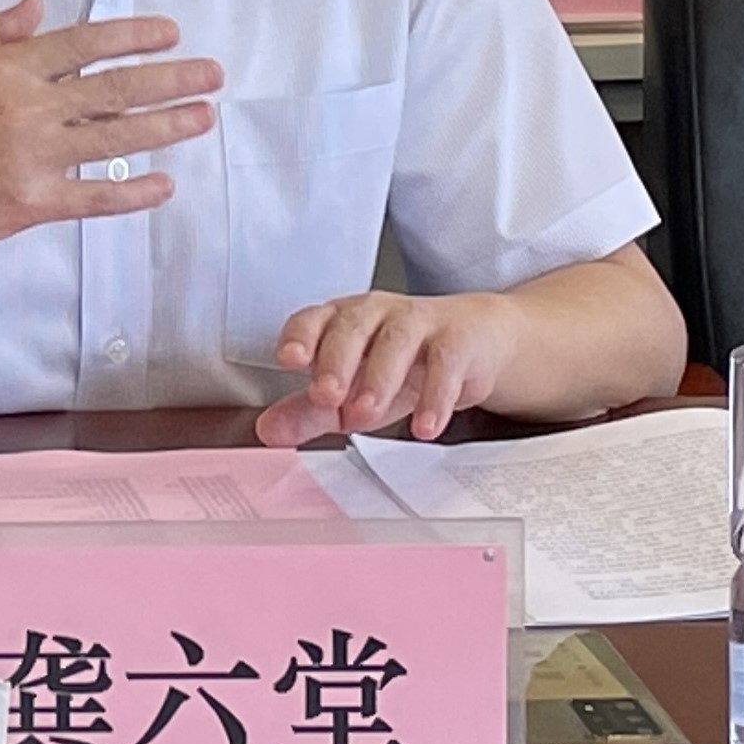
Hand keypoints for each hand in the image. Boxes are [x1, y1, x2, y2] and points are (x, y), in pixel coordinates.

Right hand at [0, 0, 220, 264]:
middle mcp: (27, 107)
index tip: (170, 34)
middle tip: (211, 74)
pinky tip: (164, 185)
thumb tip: (34, 5)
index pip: (85, 43)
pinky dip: (133, 192)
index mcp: (7, 67)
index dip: (133, 36)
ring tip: (202, 117)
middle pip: (115, 88)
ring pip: (115, 138)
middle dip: (171, 79)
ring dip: (166, 127)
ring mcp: (32, 157)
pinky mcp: (31, 203)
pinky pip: (95, 197)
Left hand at [255, 290, 523, 446]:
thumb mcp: (352, 391)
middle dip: (335, 362)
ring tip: (365, 415)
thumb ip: (309, 411)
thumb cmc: (405, 363)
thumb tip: (268, 430)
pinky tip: (425, 425)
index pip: (313, 319)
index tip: (288, 359)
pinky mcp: (457, 340)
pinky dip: (435, 396)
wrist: (475, 342)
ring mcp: (419, 322)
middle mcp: (376, 313)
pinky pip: (446, 362)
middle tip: (325, 397)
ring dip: (379, 379)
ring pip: (396, 340)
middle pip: (351, 327)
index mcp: (342, 320)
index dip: (300, 336)